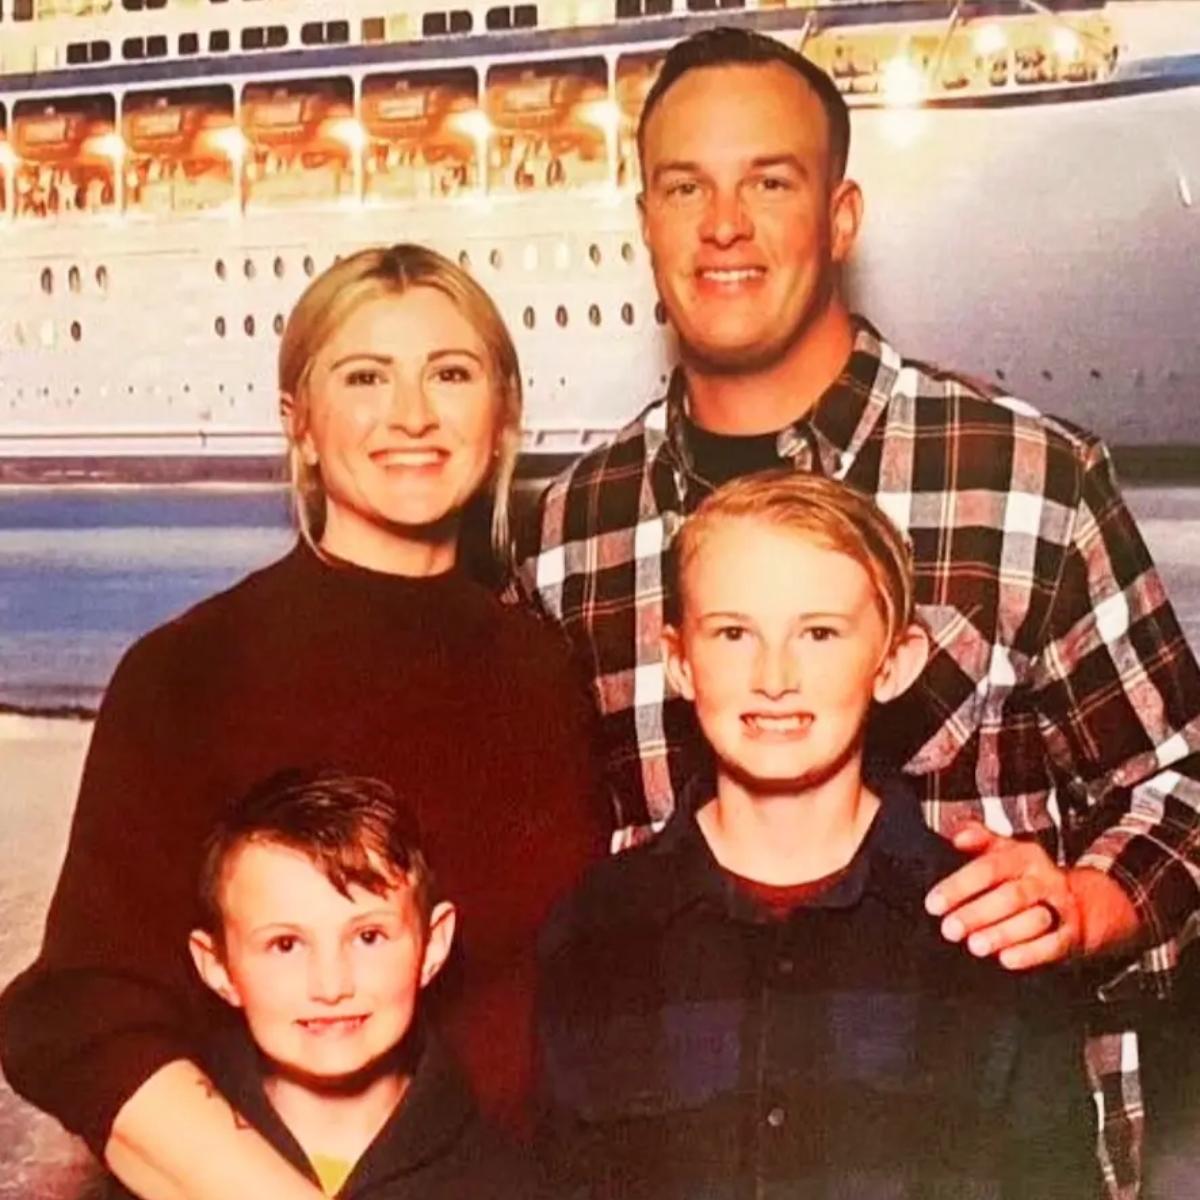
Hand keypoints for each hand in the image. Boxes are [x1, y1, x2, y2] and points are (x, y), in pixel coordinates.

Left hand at [924, 822, 1141, 969]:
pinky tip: (1007, 959)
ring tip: (975, 945)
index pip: (988, 868)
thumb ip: (977, 838)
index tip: (934, 903)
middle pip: (1010, 896)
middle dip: (978, 914)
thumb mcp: (1004, 850)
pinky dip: (1030, 953)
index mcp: (1022, 856)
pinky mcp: (1070, 934)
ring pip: (1033, 920)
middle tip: (950, 929)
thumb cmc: (1027, 876)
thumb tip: (956, 836)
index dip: (959, 886)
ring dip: (1003, 934)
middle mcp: (1042, 880)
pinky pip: (1053, 944)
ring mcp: (1059, 907)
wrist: (1081, 900)